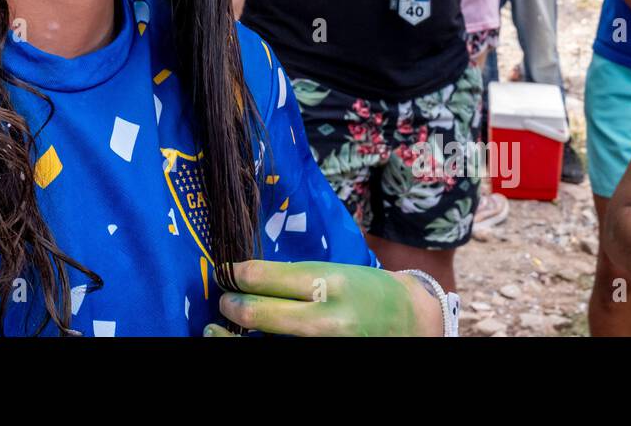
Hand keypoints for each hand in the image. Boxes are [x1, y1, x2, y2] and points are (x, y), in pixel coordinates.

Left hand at [203, 259, 439, 336]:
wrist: (411, 322)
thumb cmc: (368, 290)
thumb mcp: (335, 272)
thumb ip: (293, 277)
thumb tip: (245, 277)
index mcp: (329, 283)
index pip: (264, 278)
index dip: (236, 275)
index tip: (227, 273)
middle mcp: (326, 318)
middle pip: (259, 314)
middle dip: (232, 306)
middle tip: (224, 301)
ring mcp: (326, 346)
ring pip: (266, 342)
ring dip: (235, 336)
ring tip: (219, 329)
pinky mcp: (324, 359)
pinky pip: (283, 353)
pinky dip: (262, 345)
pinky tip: (251, 341)